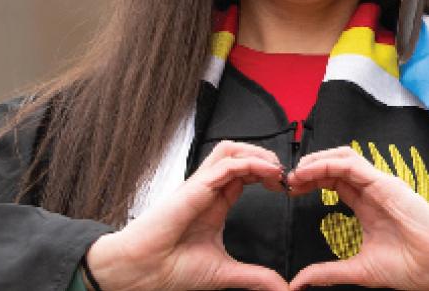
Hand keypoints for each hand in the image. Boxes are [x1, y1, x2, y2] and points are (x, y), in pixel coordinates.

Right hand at [84, 140, 288, 290]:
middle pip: (239, 155)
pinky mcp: (193, 188)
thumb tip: (281, 287)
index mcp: (215, 205)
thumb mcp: (224, 272)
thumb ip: (255, 277)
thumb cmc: (171, 269)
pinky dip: (250, 163)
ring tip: (277, 170)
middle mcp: (208, 191)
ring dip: (258, 154)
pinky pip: (225, 164)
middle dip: (267, 159)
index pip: (245, 175)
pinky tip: (268, 172)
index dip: (268, 175)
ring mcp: (200, 187)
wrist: (142, 273)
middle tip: (286, 177)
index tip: (287, 189)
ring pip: (230, 150)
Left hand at [285, 146, 428, 290]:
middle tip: (288, 181)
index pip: (334, 182)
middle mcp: (372, 191)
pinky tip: (310, 172)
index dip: (311, 182)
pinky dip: (328, 163)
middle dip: (309, 169)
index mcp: (367, 207)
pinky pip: (351, 163)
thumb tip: (299, 282)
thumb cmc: (410, 266)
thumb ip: (328, 272)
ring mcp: (379, 184)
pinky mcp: (384, 182)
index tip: (291, 191)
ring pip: (342, 158)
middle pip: (335, 166)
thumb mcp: (358, 270)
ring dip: (316, 161)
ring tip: (296, 174)